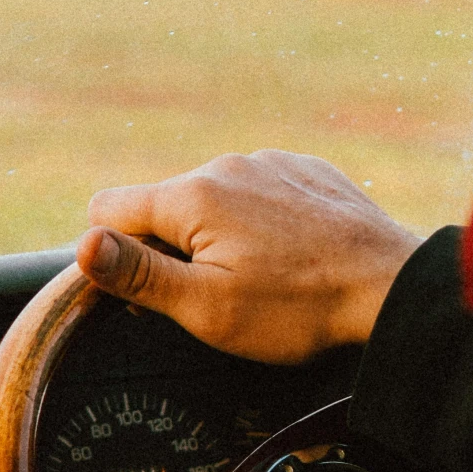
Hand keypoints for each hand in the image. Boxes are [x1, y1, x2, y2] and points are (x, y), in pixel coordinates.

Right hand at [77, 150, 420, 363]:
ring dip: (218, 236)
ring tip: (264, 279)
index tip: (154, 292)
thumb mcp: (208, 308)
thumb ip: (139, 274)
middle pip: (162, 206)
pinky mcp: (304, 170)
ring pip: (212, 199)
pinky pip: (258, 192)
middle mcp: (225, 165)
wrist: (391, 286)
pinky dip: (262, 223)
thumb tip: (81, 245)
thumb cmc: (299, 309)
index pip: (107, 209)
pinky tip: (293, 256)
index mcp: (191, 196)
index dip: (117, 256)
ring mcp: (269, 162)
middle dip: (172, 250)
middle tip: (218, 297)